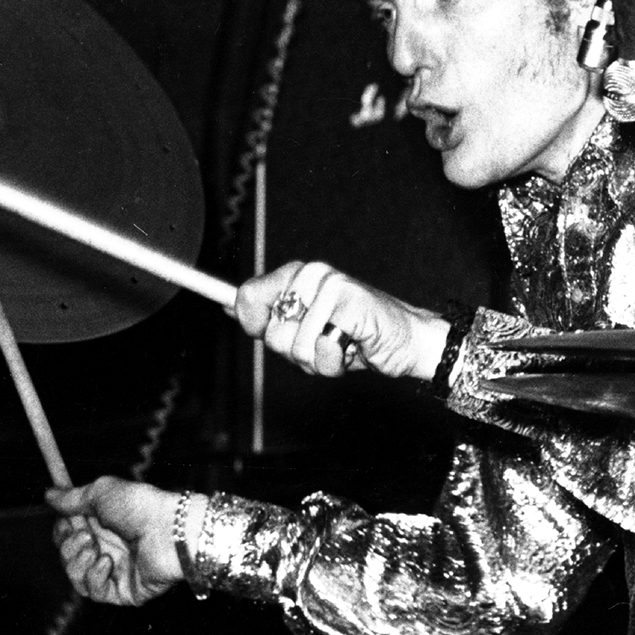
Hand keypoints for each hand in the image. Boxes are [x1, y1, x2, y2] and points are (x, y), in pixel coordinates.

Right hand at [45, 478, 185, 606]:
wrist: (170, 531)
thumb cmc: (140, 507)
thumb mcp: (101, 493)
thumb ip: (73, 498)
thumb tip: (48, 495)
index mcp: (102, 525)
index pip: (68, 534)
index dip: (62, 530)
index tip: (67, 521)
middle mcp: (108, 548)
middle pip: (68, 557)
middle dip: (68, 546)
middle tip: (86, 535)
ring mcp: (115, 571)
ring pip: (76, 577)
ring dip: (77, 562)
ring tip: (95, 549)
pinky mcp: (123, 592)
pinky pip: (95, 592)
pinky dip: (95, 577)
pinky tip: (107, 562)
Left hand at [232, 261, 448, 379]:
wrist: (406, 342)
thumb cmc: (354, 338)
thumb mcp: (305, 328)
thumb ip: (270, 316)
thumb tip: (228, 306)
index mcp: (295, 275)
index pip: (246, 297)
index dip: (253, 325)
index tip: (267, 331)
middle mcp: (309, 273)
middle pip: (270, 333)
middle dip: (295, 353)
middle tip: (324, 344)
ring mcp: (329, 284)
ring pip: (294, 345)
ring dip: (317, 360)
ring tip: (340, 346)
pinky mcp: (348, 300)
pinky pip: (319, 347)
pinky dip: (334, 361)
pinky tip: (352, 349)